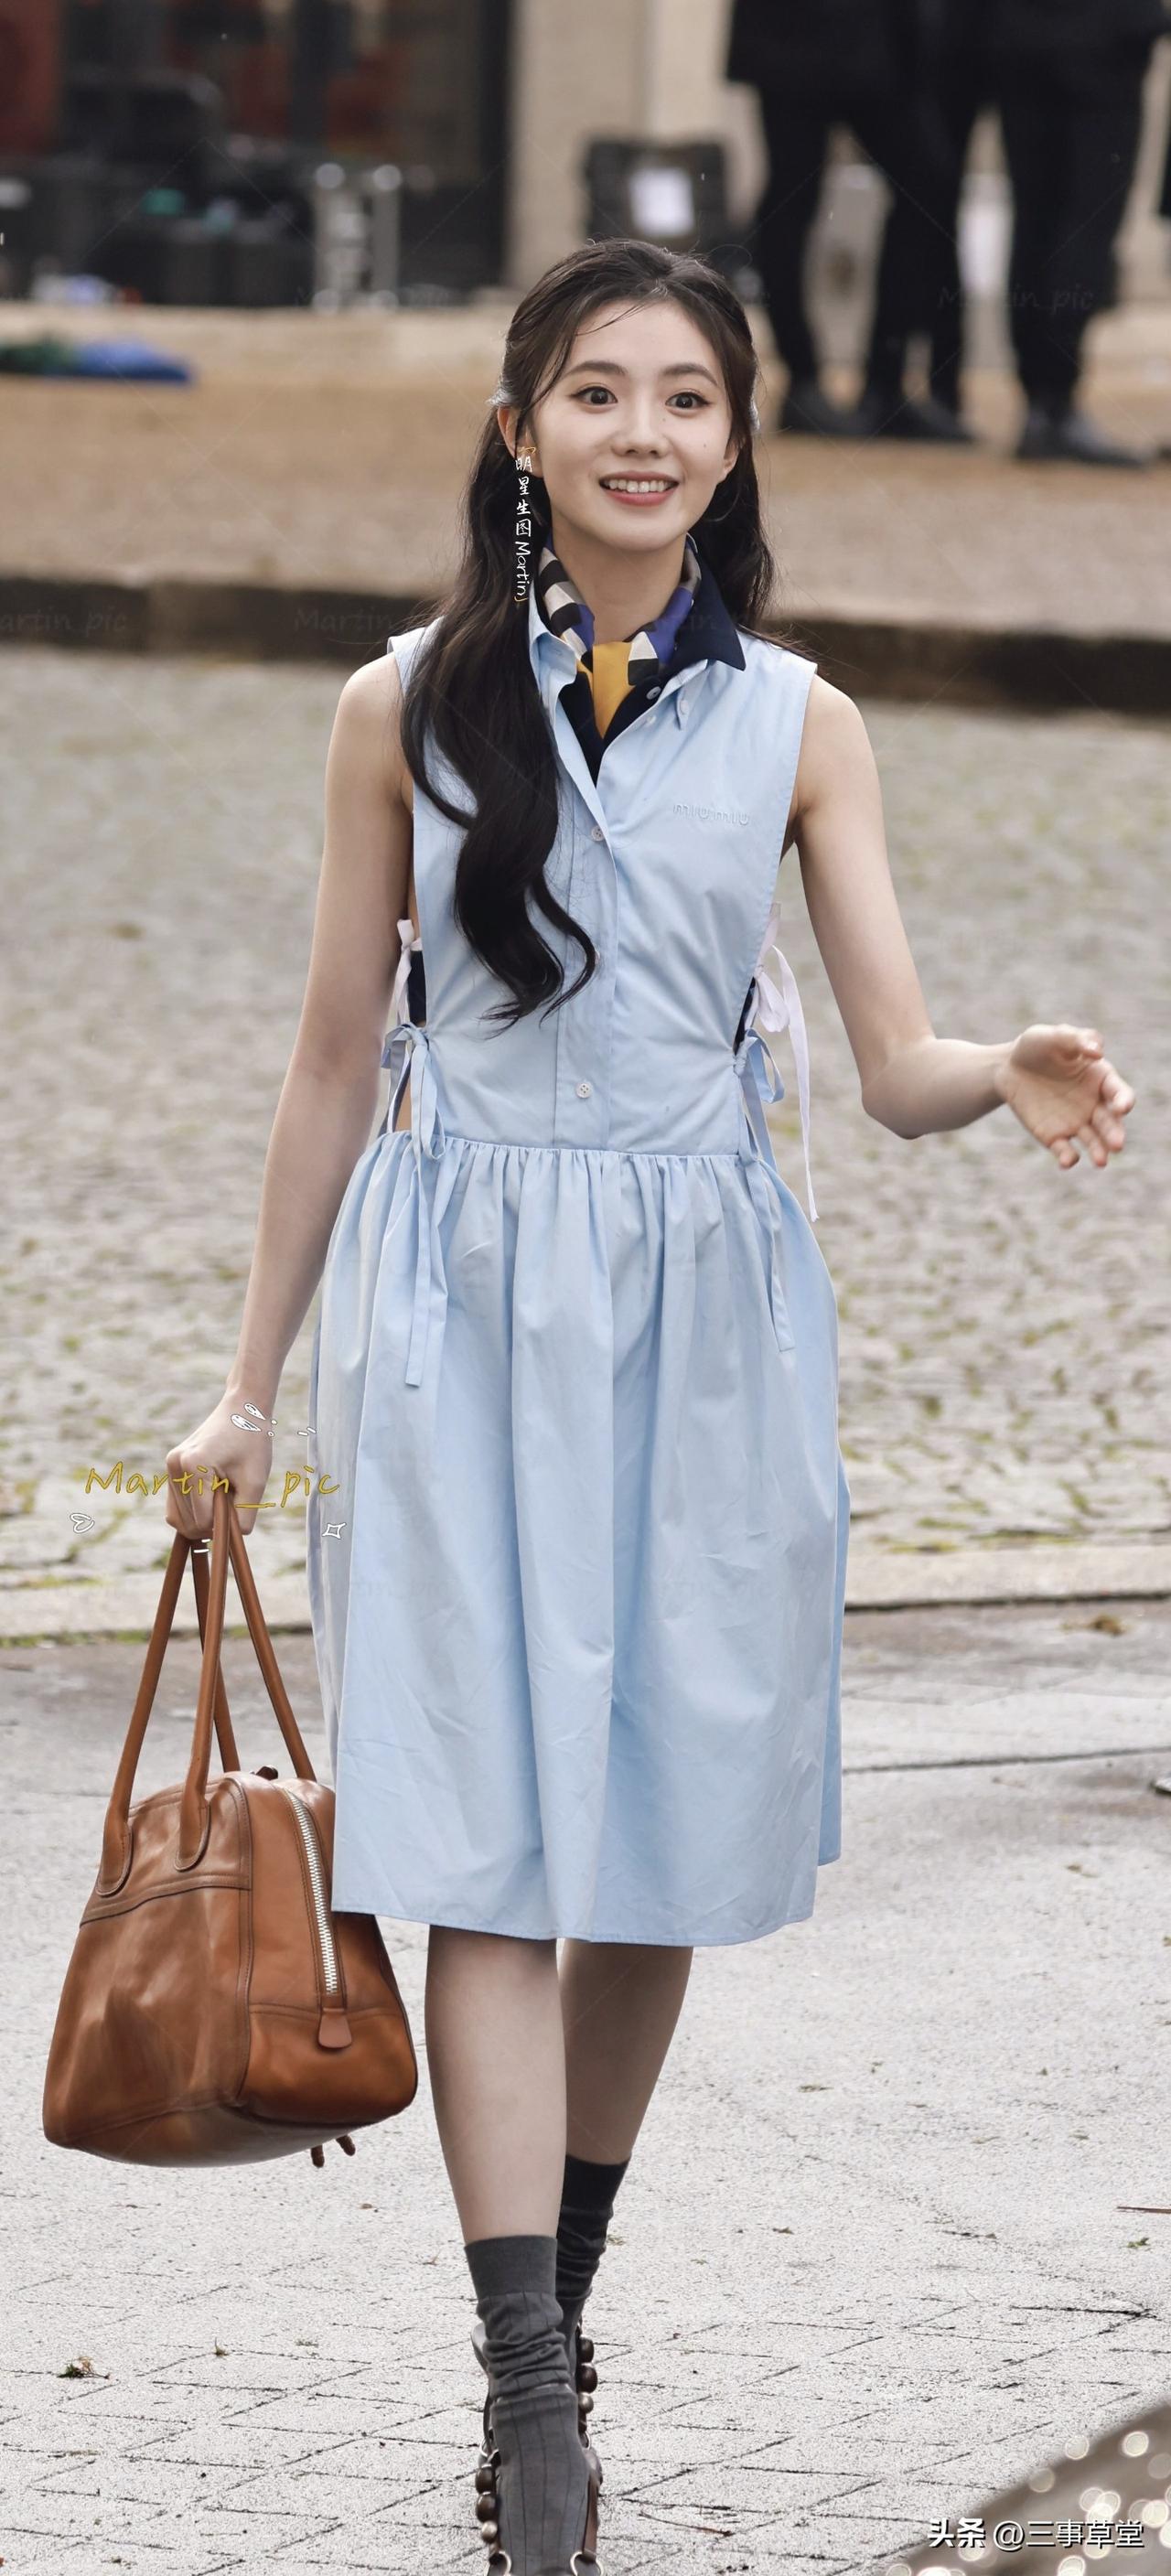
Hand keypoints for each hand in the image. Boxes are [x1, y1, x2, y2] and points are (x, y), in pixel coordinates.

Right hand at [164, 1393, 275, 1541]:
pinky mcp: (170, 1468)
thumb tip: (227, 1543)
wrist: (242, 1411)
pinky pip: (175, 1507)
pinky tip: (212, 1495)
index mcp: (194, 1465)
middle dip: (212, 1522)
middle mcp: (175, 1465)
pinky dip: (193, 1511)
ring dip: (202, 1517)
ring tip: (223, 1493)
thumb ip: (243, 1516)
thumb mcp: (255, 1482)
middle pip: (188, 1524)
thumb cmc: (252, 1443)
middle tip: (233, 1499)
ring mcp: (169, 1466)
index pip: (204, 1521)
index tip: (239, 1509)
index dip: (224, 1525)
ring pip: (178, 1519)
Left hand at [997, 1023, 1134, 1169]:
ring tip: (1101, 1161)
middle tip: (1117, 1145)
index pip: (1119, 1092)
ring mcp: (1076, 1122)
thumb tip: (1097, 1052)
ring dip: (1099, 1151)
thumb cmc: (1037, 1046)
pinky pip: (1065, 1150)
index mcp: (1101, 1079)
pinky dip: (1068, 1157)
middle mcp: (1094, 1104)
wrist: (1009, 1066)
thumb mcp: (1053, 1035)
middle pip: (1110, 1122)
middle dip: (1114, 1133)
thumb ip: (1077, 1039)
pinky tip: (1067, 1160)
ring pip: (1093, 1141)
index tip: (1122, 1107)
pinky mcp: (1054, 1136)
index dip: (1123, 1100)